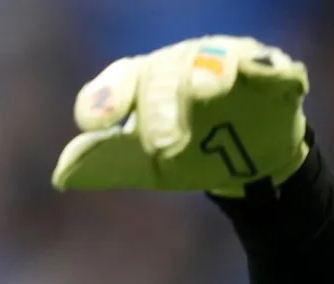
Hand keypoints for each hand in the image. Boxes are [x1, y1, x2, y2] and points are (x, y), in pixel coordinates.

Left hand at [51, 36, 308, 196]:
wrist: (245, 164)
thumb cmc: (185, 154)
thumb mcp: (142, 165)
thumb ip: (104, 163)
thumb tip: (61, 174)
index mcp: (143, 81)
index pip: (117, 83)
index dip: (105, 99)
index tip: (94, 123)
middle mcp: (181, 64)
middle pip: (163, 74)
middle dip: (160, 106)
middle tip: (159, 145)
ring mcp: (227, 63)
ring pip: (213, 59)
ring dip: (208, 72)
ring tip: (205, 89)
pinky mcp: (272, 74)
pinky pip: (270, 65)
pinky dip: (267, 67)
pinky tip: (263, 73)